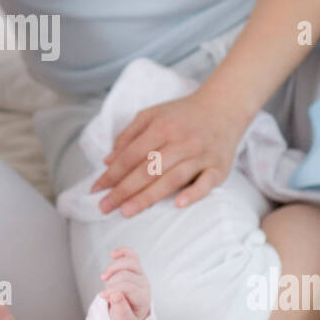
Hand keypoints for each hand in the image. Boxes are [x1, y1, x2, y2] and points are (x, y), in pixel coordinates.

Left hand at [90, 86, 250, 215]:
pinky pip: (206, 183)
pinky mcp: (220, 167)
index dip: (112, 173)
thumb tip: (108, 162)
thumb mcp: (152, 115)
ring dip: (148, 196)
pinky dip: (193, 194)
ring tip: (127, 211)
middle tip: (105, 207)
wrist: (223, 108)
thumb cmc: (182, 115)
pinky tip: (177, 204)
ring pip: (172, 178)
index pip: (132, 154)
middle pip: (149, 169)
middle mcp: (182, 141)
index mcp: (163, 127)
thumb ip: (128, 136)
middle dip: (124, 189)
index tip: (96, 189)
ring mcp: (202, 155)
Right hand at [99, 247, 150, 319]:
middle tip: (104, 292)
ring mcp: (140, 274)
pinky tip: (113, 254)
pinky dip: (123, 252)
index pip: (128, 287)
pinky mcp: (136, 268)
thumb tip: (115, 295)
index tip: (102, 296)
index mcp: (143, 298)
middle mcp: (144, 284)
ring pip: (130, 262)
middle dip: (111, 282)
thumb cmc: (127, 316)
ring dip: (113, 267)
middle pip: (126, 275)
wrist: (131, 312)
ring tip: (103, 277)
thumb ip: (121, 310)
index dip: (113, 289)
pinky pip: (132, 255)